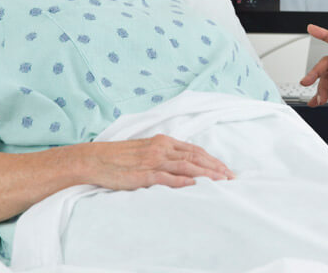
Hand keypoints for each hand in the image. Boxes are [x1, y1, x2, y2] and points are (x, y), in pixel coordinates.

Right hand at [84, 134, 234, 189]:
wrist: (95, 158)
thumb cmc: (120, 156)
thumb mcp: (146, 149)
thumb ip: (165, 153)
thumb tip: (185, 163)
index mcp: (163, 141)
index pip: (195, 150)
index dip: (213, 160)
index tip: (226, 169)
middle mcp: (162, 148)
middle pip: (195, 157)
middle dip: (216, 167)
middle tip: (232, 178)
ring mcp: (153, 161)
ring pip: (186, 166)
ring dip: (206, 174)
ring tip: (221, 181)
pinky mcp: (143, 174)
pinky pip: (166, 177)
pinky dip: (181, 181)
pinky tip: (194, 185)